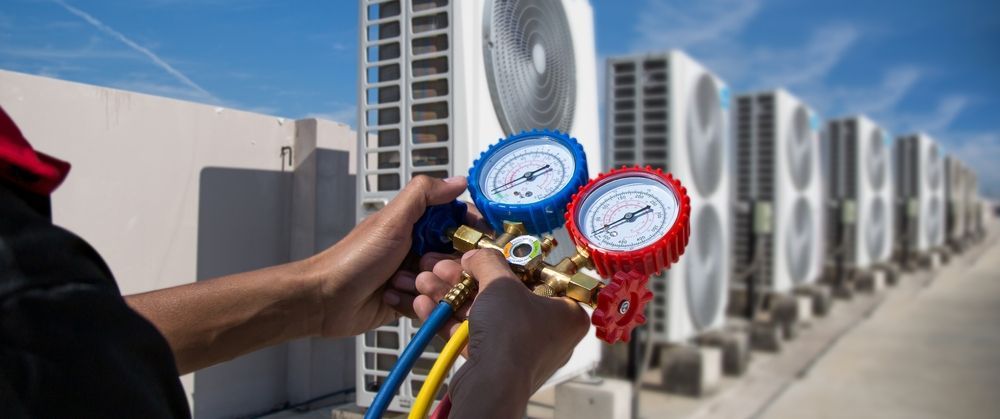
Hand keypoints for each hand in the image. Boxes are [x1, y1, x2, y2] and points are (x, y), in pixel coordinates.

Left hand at [302, 175, 468, 337]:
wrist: (325, 299)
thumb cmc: (354, 258)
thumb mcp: (392, 220)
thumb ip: (424, 195)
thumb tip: (458, 181)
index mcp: (416, 223)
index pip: (458, 220)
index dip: (471, 229)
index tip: (482, 240)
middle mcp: (417, 247)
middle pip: (457, 256)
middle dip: (445, 266)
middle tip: (425, 267)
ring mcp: (414, 275)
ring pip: (446, 284)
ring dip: (427, 286)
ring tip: (400, 283)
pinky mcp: (409, 301)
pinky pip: (430, 305)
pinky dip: (416, 304)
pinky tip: (393, 299)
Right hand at [413, 249, 589, 416]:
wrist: (492, 385)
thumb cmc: (512, 335)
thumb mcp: (500, 283)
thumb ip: (488, 261)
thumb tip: (476, 256)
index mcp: (566, 313)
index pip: (538, 277)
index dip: (508, 262)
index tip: (485, 254)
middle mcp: (549, 333)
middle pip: (503, 294)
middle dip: (466, 279)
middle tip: (444, 267)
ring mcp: (521, 350)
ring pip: (483, 314)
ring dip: (452, 296)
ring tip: (426, 282)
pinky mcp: (497, 365)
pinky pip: (473, 336)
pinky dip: (450, 320)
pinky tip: (425, 305)